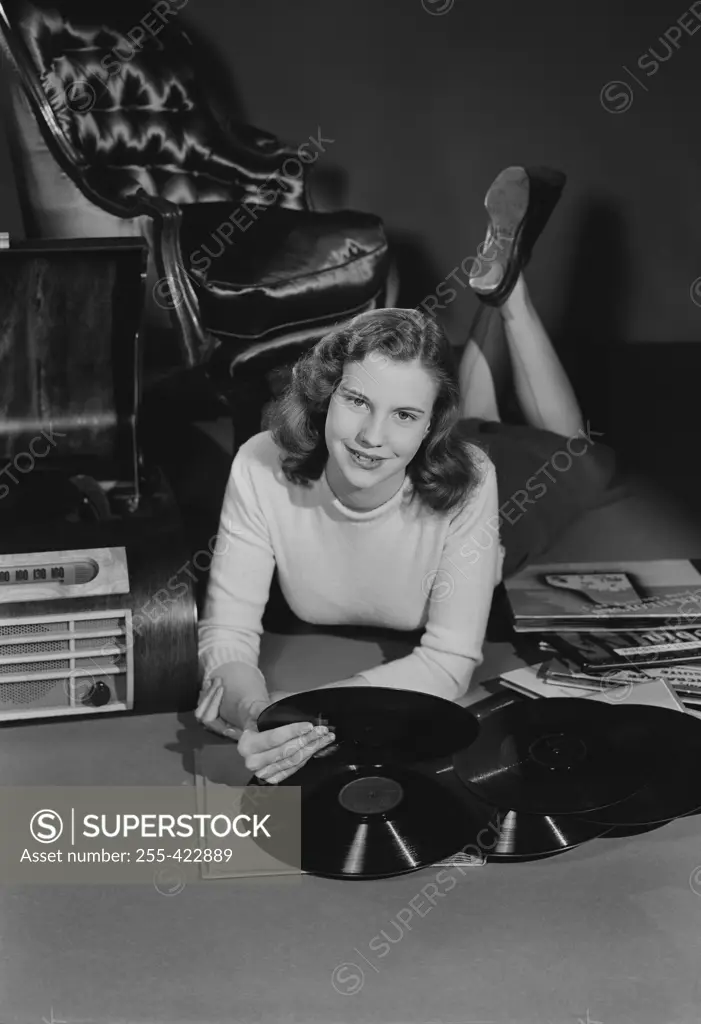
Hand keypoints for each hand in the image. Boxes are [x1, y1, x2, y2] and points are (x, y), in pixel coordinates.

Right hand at [195, 681, 335, 782]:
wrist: (252, 732)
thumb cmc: (257, 719)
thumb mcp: (256, 709)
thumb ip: (259, 708)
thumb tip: (264, 708)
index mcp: (246, 745)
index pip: (274, 738)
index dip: (293, 732)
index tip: (309, 726)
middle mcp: (252, 762)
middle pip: (286, 752)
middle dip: (307, 740)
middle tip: (322, 731)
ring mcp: (263, 772)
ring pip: (293, 761)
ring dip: (312, 749)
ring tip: (325, 738)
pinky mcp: (273, 778)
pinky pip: (294, 769)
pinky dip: (306, 758)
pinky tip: (316, 748)